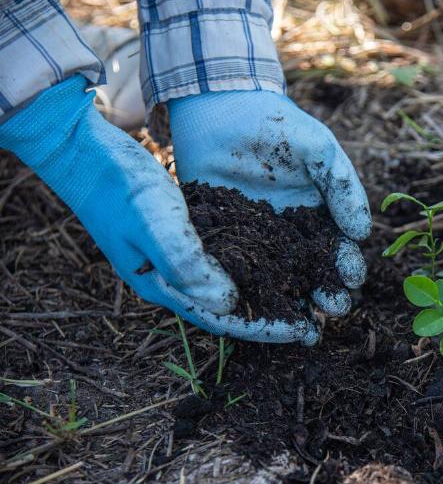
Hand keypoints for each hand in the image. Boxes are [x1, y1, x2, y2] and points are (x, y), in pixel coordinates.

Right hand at [0, 76, 314, 342]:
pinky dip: (258, 260)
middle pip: (233, 307)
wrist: (85, 151)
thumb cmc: (118, 187)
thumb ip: (187, 263)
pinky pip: (230, 255)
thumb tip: (228, 302)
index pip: (222, 319)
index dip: (263, 328)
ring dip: (270, 290)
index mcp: (165, 285)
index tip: (302, 333)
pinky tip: (283, 255)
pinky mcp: (189, 230)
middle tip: (315, 324)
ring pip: (235, 283)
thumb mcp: (154, 222)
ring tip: (307, 293)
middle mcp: (176, 277)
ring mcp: (182, 254)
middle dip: (273, 316)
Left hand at [167, 90, 371, 342]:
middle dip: (327, 294)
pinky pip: (234, 272)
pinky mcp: (220, 241)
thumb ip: (343, 187)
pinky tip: (251, 309)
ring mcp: (255, 242)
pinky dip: (244, 292)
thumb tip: (362, 232)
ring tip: (299, 324)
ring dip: (290, 304)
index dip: (348, 268)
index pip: (339, 252)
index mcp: (318, 217)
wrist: (219, 107)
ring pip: (276, 282)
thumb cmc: (276, 126)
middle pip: (312, 275)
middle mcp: (290, 236)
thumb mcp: (319, 149)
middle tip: (330, 307)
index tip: (350, 278)